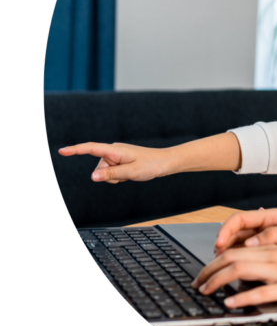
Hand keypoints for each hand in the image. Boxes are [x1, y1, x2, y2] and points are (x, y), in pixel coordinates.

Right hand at [58, 142, 173, 183]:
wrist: (165, 162)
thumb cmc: (151, 165)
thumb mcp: (131, 172)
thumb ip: (111, 175)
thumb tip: (93, 177)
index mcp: (115, 150)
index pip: (91, 148)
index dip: (75, 150)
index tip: (62, 151)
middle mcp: (114, 150)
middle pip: (99, 167)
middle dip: (108, 175)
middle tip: (128, 174)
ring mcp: (117, 155)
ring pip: (104, 172)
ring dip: (114, 177)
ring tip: (131, 172)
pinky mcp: (119, 160)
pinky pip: (111, 172)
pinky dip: (118, 176)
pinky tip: (130, 173)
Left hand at [191, 245, 276, 308]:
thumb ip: (270, 259)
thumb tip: (248, 269)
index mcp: (274, 248)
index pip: (235, 248)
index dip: (215, 259)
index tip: (204, 271)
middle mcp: (274, 255)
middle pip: (232, 256)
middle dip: (209, 270)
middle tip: (197, 283)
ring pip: (240, 269)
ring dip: (217, 281)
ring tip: (205, 291)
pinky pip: (261, 291)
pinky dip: (242, 297)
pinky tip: (230, 303)